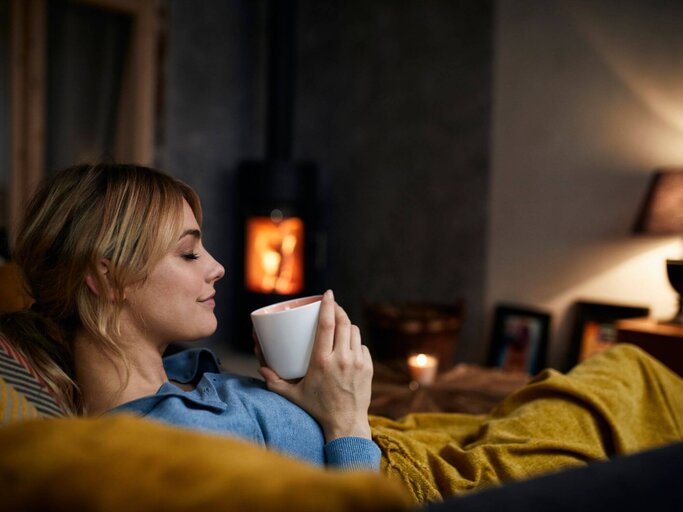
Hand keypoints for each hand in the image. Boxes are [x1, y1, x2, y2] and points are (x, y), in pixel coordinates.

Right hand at [258, 290, 373, 441]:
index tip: (327, 293)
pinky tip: (348, 344)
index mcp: (321, 361)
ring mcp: (357, 362)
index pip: (327, 324)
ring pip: (354, 332)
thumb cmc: (317, 409)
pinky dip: (355, 342)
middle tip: (332, 305)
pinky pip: (362, 346)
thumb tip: (262, 368)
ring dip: (346, 325)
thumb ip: (275, 382)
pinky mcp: (368, 367)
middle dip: (338, 309)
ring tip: (339, 324)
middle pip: (343, 322)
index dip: (328, 305)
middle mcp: (341, 359)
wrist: (345, 424)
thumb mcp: (293, 395)